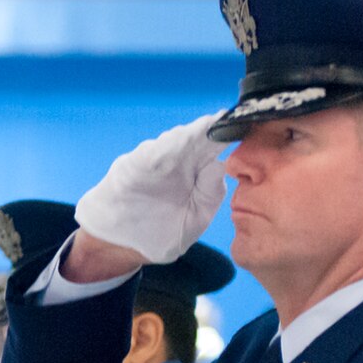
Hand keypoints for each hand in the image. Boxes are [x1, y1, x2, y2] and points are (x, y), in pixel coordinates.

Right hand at [75, 111, 229, 264]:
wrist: (118, 245)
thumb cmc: (157, 235)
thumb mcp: (192, 222)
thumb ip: (209, 198)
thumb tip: (220, 166)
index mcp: (197, 176)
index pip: (216, 151)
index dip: (229, 138)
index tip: (244, 128)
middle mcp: (178, 164)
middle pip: (199, 141)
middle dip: (214, 129)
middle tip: (231, 117)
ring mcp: (155, 162)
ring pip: (176, 142)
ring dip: (193, 133)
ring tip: (210, 124)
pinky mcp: (133, 165)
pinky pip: (150, 153)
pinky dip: (166, 146)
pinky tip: (181, 139)